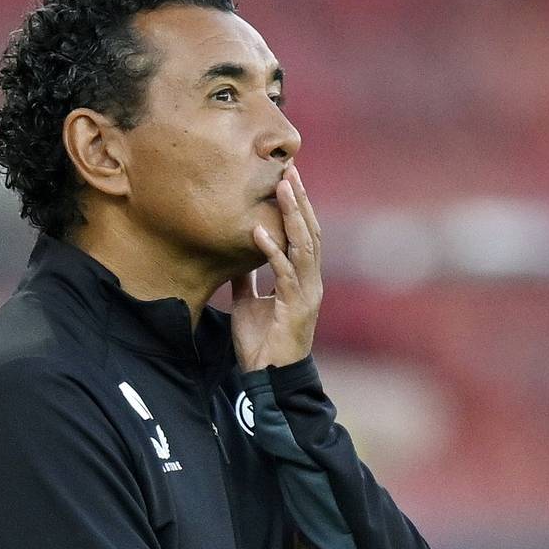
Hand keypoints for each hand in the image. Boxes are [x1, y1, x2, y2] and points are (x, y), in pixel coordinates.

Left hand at [232, 165, 321, 372]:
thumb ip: (248, 279)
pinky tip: (259, 230)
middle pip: (310, 231)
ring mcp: (307, 293)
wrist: (268, 379)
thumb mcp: (248, 303)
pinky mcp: (297, 308)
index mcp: (302, 279)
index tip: (287, 177)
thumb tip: (237, 255)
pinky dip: (272, 251)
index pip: (304, 234)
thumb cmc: (261, 344)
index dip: (297, 206)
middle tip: (289, 169)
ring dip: (293, 215)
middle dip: (300, 200)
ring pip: (304, 245)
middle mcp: (310, 281)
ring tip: (281, 187)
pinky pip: (285, 273)